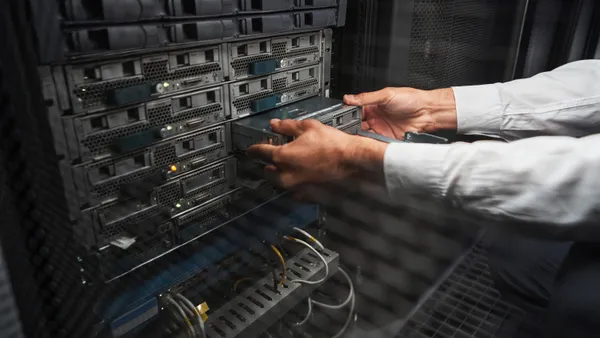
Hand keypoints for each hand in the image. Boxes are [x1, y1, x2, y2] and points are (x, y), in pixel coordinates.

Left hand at [247, 119, 386, 190]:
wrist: (354, 163)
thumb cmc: (334, 146)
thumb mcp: (309, 127)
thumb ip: (287, 126)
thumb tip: (275, 124)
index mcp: (282, 157)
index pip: (259, 153)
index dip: (253, 149)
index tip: (251, 150)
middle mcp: (286, 175)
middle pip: (267, 171)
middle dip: (269, 163)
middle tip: (278, 155)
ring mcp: (296, 188)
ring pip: (280, 183)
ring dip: (282, 175)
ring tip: (294, 165)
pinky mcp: (306, 196)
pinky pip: (294, 191)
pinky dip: (295, 184)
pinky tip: (305, 176)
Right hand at [344, 87, 456, 138]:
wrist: (428, 112)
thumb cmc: (412, 99)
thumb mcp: (386, 95)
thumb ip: (367, 97)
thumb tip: (350, 98)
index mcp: (374, 106)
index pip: (356, 111)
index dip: (348, 115)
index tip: (341, 118)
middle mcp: (376, 118)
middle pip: (358, 125)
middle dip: (351, 128)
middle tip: (346, 130)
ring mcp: (381, 129)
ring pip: (365, 136)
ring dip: (360, 137)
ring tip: (355, 136)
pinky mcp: (387, 139)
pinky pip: (376, 143)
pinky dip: (371, 144)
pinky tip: (368, 142)